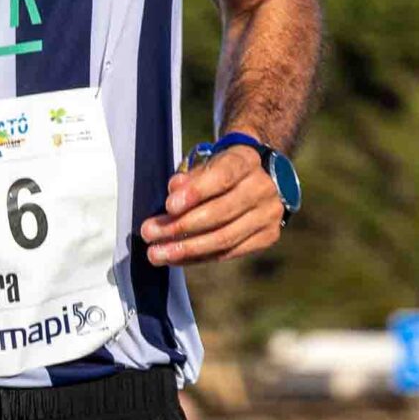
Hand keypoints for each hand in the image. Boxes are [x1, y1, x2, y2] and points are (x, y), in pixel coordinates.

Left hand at [139, 143, 285, 268]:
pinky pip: (228, 253)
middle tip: (150, 233)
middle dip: (181, 226)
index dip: (195, 192)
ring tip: (157, 253)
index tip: (169, 206)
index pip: (223, 176)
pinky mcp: (267, 236)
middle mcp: (263, 188)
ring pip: (224, 238)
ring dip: (186, 249)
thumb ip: (189, 178)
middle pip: (220, 213)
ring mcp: (269, 214)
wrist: (254, 180)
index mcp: (246, 161)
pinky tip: (176, 258)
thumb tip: (174, 191)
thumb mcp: (204, 165)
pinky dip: (199, 257)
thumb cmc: (221, 172)